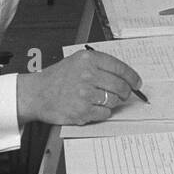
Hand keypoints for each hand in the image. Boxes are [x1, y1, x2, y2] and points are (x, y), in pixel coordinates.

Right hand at [15, 49, 143, 125]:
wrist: (37, 94)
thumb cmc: (57, 78)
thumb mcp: (77, 61)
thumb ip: (100, 65)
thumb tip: (125, 76)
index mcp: (88, 59)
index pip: (120, 68)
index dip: (132, 77)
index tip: (137, 83)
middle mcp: (87, 74)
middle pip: (120, 85)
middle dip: (125, 92)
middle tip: (124, 94)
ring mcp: (85, 93)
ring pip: (114, 100)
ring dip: (112, 102)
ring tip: (101, 100)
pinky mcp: (82, 110)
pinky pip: (105, 113)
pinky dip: (103, 112)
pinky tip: (93, 107)